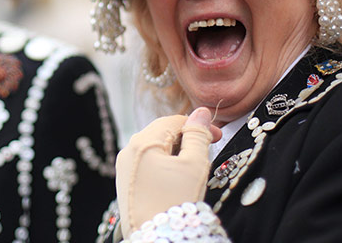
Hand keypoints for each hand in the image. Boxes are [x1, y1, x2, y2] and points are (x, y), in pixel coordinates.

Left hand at [115, 107, 219, 237]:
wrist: (158, 241)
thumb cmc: (176, 204)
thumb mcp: (194, 165)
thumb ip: (197, 135)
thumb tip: (200, 112)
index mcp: (142, 142)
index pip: (173, 121)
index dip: (197, 125)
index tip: (217, 136)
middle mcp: (128, 151)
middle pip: (162, 133)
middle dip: (186, 138)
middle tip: (208, 151)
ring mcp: (124, 167)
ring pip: (155, 148)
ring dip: (176, 152)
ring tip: (194, 168)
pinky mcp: (126, 182)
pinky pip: (147, 163)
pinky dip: (164, 164)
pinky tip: (178, 179)